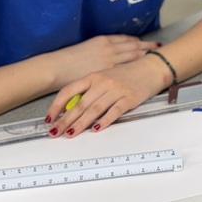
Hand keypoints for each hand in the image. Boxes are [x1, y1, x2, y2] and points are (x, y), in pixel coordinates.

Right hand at [43, 35, 158, 89]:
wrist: (57, 67)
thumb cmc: (66, 60)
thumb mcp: (84, 49)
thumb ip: (97, 51)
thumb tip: (104, 56)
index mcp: (102, 40)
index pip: (124, 39)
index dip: (135, 40)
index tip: (143, 41)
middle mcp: (108, 47)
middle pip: (132, 45)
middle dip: (145, 45)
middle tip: (157, 46)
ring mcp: (110, 59)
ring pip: (132, 54)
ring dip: (145, 53)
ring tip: (155, 54)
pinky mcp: (108, 70)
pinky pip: (126, 66)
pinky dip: (136, 64)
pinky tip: (144, 66)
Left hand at [44, 55, 166, 136]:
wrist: (151, 67)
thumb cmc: (127, 74)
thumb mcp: (105, 77)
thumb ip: (90, 91)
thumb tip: (73, 109)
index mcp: (93, 76)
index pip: (69, 91)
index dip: (57, 106)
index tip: (49, 118)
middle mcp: (102, 82)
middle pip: (79, 104)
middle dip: (65, 120)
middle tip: (55, 132)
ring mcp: (116, 90)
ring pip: (94, 109)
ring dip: (81, 123)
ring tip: (71, 134)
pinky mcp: (129, 98)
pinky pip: (114, 111)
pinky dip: (104, 121)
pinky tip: (97, 129)